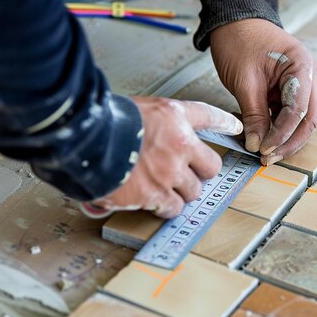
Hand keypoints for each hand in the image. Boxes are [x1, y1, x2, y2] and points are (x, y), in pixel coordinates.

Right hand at [93, 97, 242, 217]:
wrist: (83, 140)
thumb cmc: (105, 122)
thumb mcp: (139, 108)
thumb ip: (159, 121)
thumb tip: (170, 134)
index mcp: (174, 119)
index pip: (208, 116)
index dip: (224, 122)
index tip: (234, 127)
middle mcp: (178, 145)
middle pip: (210, 168)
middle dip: (198, 173)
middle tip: (182, 172)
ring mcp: (168, 172)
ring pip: (192, 192)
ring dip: (180, 192)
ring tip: (161, 186)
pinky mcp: (153, 194)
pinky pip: (171, 207)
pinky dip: (164, 207)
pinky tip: (152, 200)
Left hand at [210, 18, 316, 164]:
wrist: (233, 20)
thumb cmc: (239, 41)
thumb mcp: (244, 80)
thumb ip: (253, 114)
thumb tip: (256, 144)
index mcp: (301, 66)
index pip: (298, 109)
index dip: (282, 134)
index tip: (264, 149)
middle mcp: (307, 75)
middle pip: (309, 118)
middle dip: (290, 141)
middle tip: (270, 158)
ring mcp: (300, 82)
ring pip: (303, 119)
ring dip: (288, 137)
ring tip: (269, 153)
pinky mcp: (289, 89)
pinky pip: (290, 113)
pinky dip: (280, 128)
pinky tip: (266, 139)